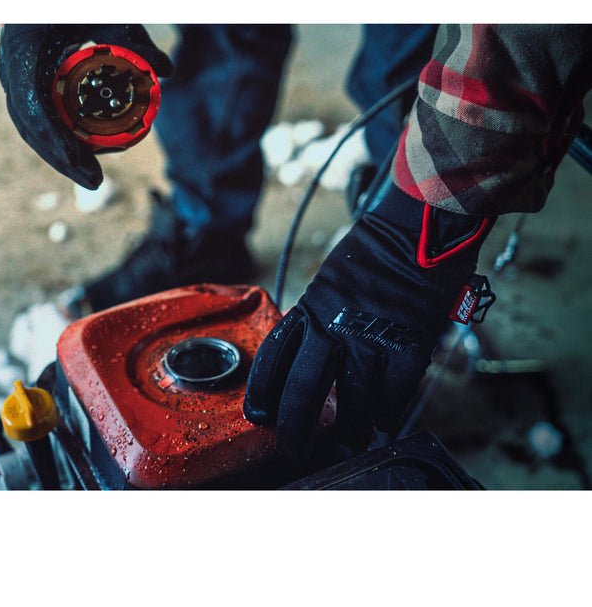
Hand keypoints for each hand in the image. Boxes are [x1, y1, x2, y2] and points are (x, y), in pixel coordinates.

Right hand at [0, 24, 172, 188]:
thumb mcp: (110, 13)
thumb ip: (136, 38)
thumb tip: (166, 70)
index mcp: (23, 44)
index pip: (30, 101)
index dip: (51, 134)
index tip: (77, 156)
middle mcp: (11, 64)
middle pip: (30, 124)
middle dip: (61, 158)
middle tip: (94, 180)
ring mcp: (14, 77)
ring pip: (32, 128)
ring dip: (61, 157)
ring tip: (92, 178)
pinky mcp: (25, 86)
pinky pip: (39, 121)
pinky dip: (60, 143)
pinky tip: (84, 161)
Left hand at [244, 184, 493, 459]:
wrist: (417, 224)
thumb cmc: (375, 249)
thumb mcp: (331, 278)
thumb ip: (319, 314)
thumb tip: (313, 348)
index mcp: (310, 306)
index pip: (274, 357)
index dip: (263, 392)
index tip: (257, 416)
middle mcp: (333, 326)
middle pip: (304, 390)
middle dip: (294, 428)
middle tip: (292, 450)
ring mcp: (370, 337)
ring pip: (349, 401)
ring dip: (347, 429)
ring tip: (345, 444)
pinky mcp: (408, 344)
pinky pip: (392, 394)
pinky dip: (384, 414)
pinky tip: (380, 422)